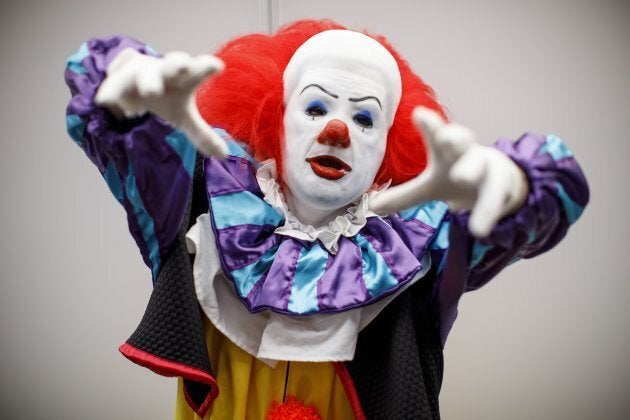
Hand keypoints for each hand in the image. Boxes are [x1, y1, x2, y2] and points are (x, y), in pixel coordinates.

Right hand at [95, 48, 227, 157]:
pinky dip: (112, 90)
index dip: (206, 67)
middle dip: (174, 65)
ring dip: (135, 82)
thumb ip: (201, 134)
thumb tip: (224, 155)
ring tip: (123, 98)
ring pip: (139, 72)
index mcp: (186, 79)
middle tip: (180, 68)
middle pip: (172, 64)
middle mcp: (166, 70)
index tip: (218, 66)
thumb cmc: (168, 98)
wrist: (139, 85)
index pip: (199, 70)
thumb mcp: (183, 117)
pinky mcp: (122, 67)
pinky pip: (115, 75)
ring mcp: (143, 66)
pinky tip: (107, 102)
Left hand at [370, 107, 528, 237]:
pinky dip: (487, 212)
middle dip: (455, 136)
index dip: (430, 125)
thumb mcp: (431, 187)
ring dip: (472, 169)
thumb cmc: (457, 176)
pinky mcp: (502, 186)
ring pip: (481, 165)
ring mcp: (487, 167)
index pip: (437, 134)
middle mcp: (467, 153)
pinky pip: (495, 198)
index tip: (418, 113)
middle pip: (462, 140)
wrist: (501, 183)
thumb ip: (405, 196)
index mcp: (447, 149)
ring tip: (460, 177)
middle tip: (444, 137)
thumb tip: (373, 206)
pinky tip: (478, 229)